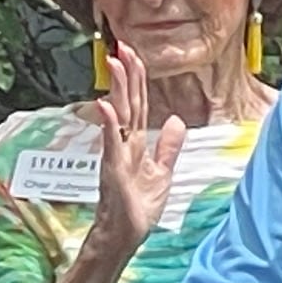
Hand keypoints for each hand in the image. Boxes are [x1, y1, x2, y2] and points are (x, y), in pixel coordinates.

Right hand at [88, 46, 186, 265]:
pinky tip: (106, 106)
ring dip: (117, 89)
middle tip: (122, 47)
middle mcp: (124, 144)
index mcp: (137, 143)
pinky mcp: (113, 169)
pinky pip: (111, 143)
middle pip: (128, 103)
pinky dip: (109, 124)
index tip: (134, 55)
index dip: (138, 79)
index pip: (138, 104)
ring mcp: (117, 155)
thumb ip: (168, 146)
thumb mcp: (162, 172)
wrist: (126, 235)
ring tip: (114, 64)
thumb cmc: (138, 207)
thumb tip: (175, 121)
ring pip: (119, 115)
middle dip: (127, 75)